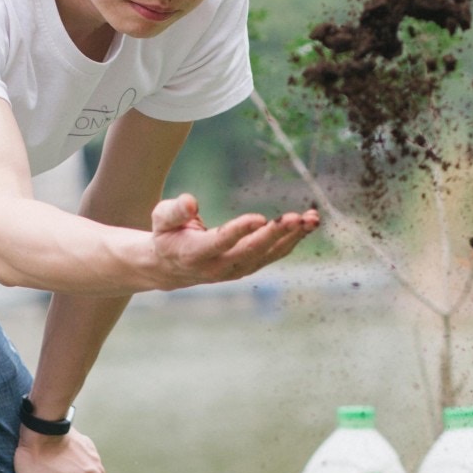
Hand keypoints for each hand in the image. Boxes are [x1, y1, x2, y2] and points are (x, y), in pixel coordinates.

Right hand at [148, 193, 318, 288]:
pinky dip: (291, 240)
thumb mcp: (161, 218)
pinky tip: (307, 225)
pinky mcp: (248, 267)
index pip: (220, 242)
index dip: (240, 231)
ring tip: (311, 219)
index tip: (260, 218)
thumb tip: (190, 202)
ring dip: (291, 238)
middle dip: (275, 235)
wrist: (170, 267)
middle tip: (295, 218)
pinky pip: (273, 255)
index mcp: (194, 253)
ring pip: (267, 256)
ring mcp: (235, 270)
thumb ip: (174, 210)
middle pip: (250, 252)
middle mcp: (217, 267)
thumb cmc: (167, 234)